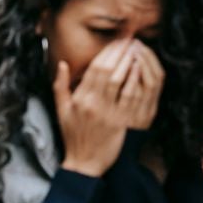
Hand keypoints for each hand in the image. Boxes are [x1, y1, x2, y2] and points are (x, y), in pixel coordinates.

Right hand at [53, 39, 157, 176]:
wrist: (83, 163)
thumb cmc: (72, 136)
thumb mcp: (61, 110)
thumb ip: (60, 86)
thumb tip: (62, 64)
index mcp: (79, 99)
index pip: (94, 68)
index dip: (108, 52)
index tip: (117, 41)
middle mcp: (92, 104)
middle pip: (109, 70)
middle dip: (121, 52)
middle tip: (130, 39)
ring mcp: (107, 113)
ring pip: (120, 80)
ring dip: (130, 62)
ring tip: (137, 49)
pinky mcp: (120, 122)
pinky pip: (130, 97)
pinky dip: (135, 81)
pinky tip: (141, 70)